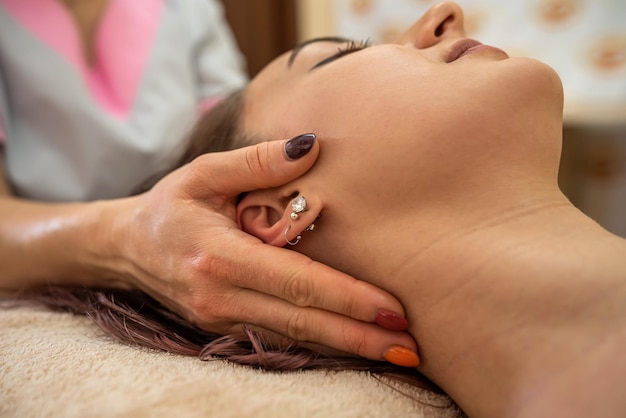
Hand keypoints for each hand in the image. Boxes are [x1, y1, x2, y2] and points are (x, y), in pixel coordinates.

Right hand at [116, 134, 417, 362]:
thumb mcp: (204, 172)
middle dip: (360, 336)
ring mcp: (220, 318)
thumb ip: (257, 161)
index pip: (297, 281)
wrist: (124, 247)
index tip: (394, 310)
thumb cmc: (170, 205)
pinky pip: (279, 340)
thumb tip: (312, 145)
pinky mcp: (222, 327)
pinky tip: (353, 349)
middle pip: (303, 321)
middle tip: (411, 348)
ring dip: (347, 348)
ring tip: (396, 355)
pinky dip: (319, 346)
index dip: (347, 298)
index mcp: (219, 255)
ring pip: (295, 338)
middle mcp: (220, 295)